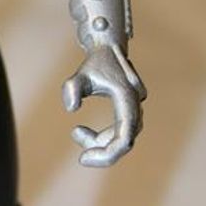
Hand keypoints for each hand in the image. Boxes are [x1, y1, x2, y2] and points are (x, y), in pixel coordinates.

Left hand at [62, 45, 145, 167]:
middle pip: (124, 141)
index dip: (108, 153)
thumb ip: (72, 88)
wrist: (108, 47)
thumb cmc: (95, 62)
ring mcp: (132, 109)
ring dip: (99, 141)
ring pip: (120, 137)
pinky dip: (99, 136)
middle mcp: (134, 106)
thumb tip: (71, 108)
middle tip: (81, 158)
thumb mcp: (81, 74)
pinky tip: (79, 131)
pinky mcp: (126, 111)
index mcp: (128, 99)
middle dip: (103, 151)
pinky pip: (116, 132)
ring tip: (76, 132)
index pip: (124, 137)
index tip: (84, 158)